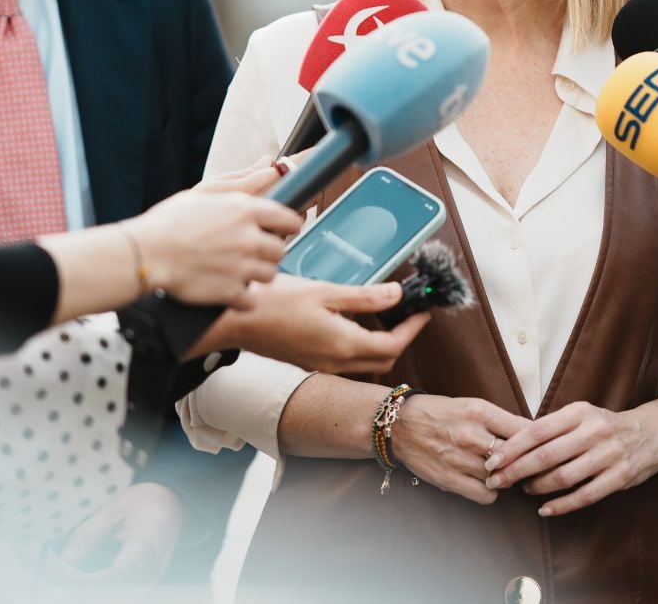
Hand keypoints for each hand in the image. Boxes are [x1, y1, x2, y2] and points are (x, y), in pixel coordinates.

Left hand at [45, 482, 184, 584]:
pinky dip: (93, 585)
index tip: (56, 568)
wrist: (170, 504)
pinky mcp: (143, 583)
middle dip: (75, 583)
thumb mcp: (111, 511)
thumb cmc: (144, 503)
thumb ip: (87, 538)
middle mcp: (152, 568)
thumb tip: (62, 564)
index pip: (115, 575)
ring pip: (112, 593)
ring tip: (57, 568)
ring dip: (82, 586)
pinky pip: (117, 590)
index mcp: (147, 544)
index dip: (82, 579)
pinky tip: (74, 574)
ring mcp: (150, 579)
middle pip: (111, 590)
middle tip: (48, 567)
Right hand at [128, 167, 301, 307]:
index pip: (289, 219)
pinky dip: (241, 297)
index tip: (280, 230)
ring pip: (269, 274)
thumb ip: (243, 181)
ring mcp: (242, 267)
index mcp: (245, 210)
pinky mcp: (231, 292)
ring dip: (256, 274)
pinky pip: (251, 299)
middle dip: (267, 251)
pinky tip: (226, 288)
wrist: (145, 254)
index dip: (287, 226)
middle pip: (280, 250)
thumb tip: (269, 166)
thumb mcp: (205, 192)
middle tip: (248, 252)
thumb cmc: (169, 221)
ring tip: (234, 269)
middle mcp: (249, 238)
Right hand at [185, 274, 431, 371]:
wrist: (234, 322)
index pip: (392, 345)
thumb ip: (364, 296)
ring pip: (365, 362)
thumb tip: (396, 295)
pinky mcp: (308, 362)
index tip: (423, 313)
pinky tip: (353, 323)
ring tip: (386, 316)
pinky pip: (345, 361)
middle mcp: (335, 362)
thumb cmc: (274, 303)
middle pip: (383, 358)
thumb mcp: (325, 291)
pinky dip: (360, 346)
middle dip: (402, 338)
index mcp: (344, 345)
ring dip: (381, 344)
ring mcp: (321, 365)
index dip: (412, 329)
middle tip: (410, 315)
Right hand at [389, 394, 529, 504]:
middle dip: (527, 463)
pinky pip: (486, 496)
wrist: (399, 425)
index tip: (544, 448)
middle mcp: (472, 435)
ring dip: (507, 478)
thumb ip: (501, 420)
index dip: (539, 442)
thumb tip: (532, 436)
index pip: (525, 430)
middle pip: (517, 457)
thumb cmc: (440, 413)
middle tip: (531, 466)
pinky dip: (491, 492)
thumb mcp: (472, 405)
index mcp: (480, 412)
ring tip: (504, 473)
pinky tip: (487, 484)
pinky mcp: (449, 479)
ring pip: (503, 478)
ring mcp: (460, 459)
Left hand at [483, 401, 657, 516]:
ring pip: (563, 477)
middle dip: (516, 471)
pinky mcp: (620, 477)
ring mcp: (609, 455)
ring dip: (538, 487)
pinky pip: (585, 496)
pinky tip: (545, 509)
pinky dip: (561, 505)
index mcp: (579, 412)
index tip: (492, 461)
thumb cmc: (603, 426)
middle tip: (497, 481)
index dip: (511, 448)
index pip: (536, 430)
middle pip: (546, 455)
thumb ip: (551, 427)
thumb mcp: (580, 415)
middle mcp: (594, 431)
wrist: (650, 434)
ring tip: (525, 490)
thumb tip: (510, 445)